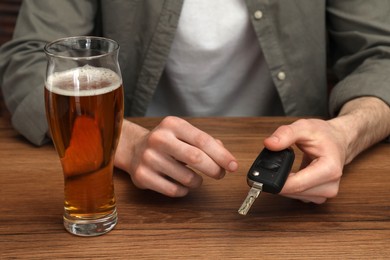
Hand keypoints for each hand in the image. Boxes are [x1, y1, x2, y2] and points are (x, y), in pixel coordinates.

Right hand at [114, 116, 237, 196]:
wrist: (133, 149)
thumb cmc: (166, 142)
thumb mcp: (184, 134)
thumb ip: (206, 142)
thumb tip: (225, 155)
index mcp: (172, 125)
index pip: (203, 140)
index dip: (221, 155)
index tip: (233, 166)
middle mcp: (159, 139)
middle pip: (196, 158)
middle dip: (214, 169)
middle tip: (220, 174)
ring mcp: (149, 158)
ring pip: (187, 178)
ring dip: (198, 182)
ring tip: (195, 178)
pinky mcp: (142, 176)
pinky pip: (173, 190)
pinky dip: (184, 190)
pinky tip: (182, 184)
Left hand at [264, 118, 347, 203]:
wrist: (338, 141)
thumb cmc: (325, 135)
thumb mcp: (304, 127)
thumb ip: (286, 134)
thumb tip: (269, 144)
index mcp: (329, 169)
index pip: (297, 184)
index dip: (276, 182)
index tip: (261, 177)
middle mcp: (330, 186)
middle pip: (294, 191)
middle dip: (278, 181)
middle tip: (272, 164)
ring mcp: (325, 193)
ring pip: (294, 195)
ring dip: (284, 184)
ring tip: (286, 166)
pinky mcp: (318, 196)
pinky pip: (297, 195)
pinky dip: (289, 186)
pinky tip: (290, 174)